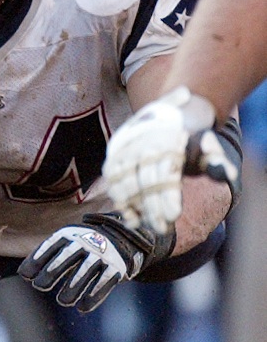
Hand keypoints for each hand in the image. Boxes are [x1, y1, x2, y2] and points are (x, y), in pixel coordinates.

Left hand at [18, 213, 166, 312]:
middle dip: (52, 271)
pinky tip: (82, 308)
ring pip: (85, 270)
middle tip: (39, 286)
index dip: (37, 259)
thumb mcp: (63, 242)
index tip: (25, 275)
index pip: (51, 245)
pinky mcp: (115, 266)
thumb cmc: (80, 245)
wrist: (119, 238)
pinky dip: (94, 295)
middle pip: (67, 256)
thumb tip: (24, 273)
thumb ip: (44, 255)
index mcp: (69, 235)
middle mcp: (85, 242)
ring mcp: (101, 253)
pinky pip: (104, 281)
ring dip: (73, 287)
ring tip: (62, 301)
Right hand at [103, 88, 237, 232]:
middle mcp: (142, 145)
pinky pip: (114, 184)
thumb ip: (214, 156)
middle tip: (163, 227)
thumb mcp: (204, 141)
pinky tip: (134, 220)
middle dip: (153, 206)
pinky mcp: (114, 161)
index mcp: (166, 139)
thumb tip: (228, 174)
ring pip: (127, 184)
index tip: (174, 215)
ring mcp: (125, 153)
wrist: (161, 114)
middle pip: (146, 181)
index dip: (168, 195)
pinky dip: (122, 202)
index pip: (165, 172)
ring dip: (138, 208)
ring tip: (152, 226)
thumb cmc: (187, 136)